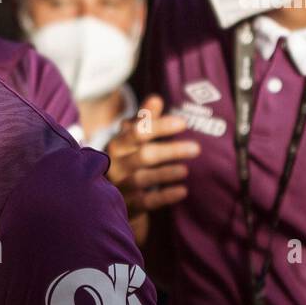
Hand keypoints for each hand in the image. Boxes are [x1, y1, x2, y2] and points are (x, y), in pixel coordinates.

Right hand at [106, 95, 199, 240]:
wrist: (109, 198)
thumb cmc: (127, 161)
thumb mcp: (132, 141)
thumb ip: (144, 121)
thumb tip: (156, 98)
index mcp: (118, 145)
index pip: (138, 132)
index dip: (160, 126)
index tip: (183, 122)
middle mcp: (115, 165)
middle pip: (144, 155)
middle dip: (170, 150)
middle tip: (197, 148)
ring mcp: (120, 186)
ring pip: (142, 179)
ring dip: (166, 173)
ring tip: (186, 170)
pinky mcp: (127, 206)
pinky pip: (146, 202)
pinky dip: (164, 197)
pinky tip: (182, 191)